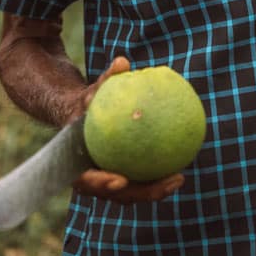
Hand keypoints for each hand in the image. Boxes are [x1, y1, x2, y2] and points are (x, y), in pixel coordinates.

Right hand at [72, 55, 184, 202]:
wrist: (79, 119)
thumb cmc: (85, 104)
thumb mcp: (92, 92)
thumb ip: (104, 81)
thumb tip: (122, 61)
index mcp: (76, 163)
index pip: (86, 180)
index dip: (102, 183)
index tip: (120, 180)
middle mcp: (92, 177)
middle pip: (116, 194)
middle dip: (142, 192)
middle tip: (168, 181)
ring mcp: (107, 181)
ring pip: (131, 193)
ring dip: (155, 190)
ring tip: (179, 178)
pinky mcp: (121, 177)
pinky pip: (139, 180)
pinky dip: (156, 177)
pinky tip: (179, 168)